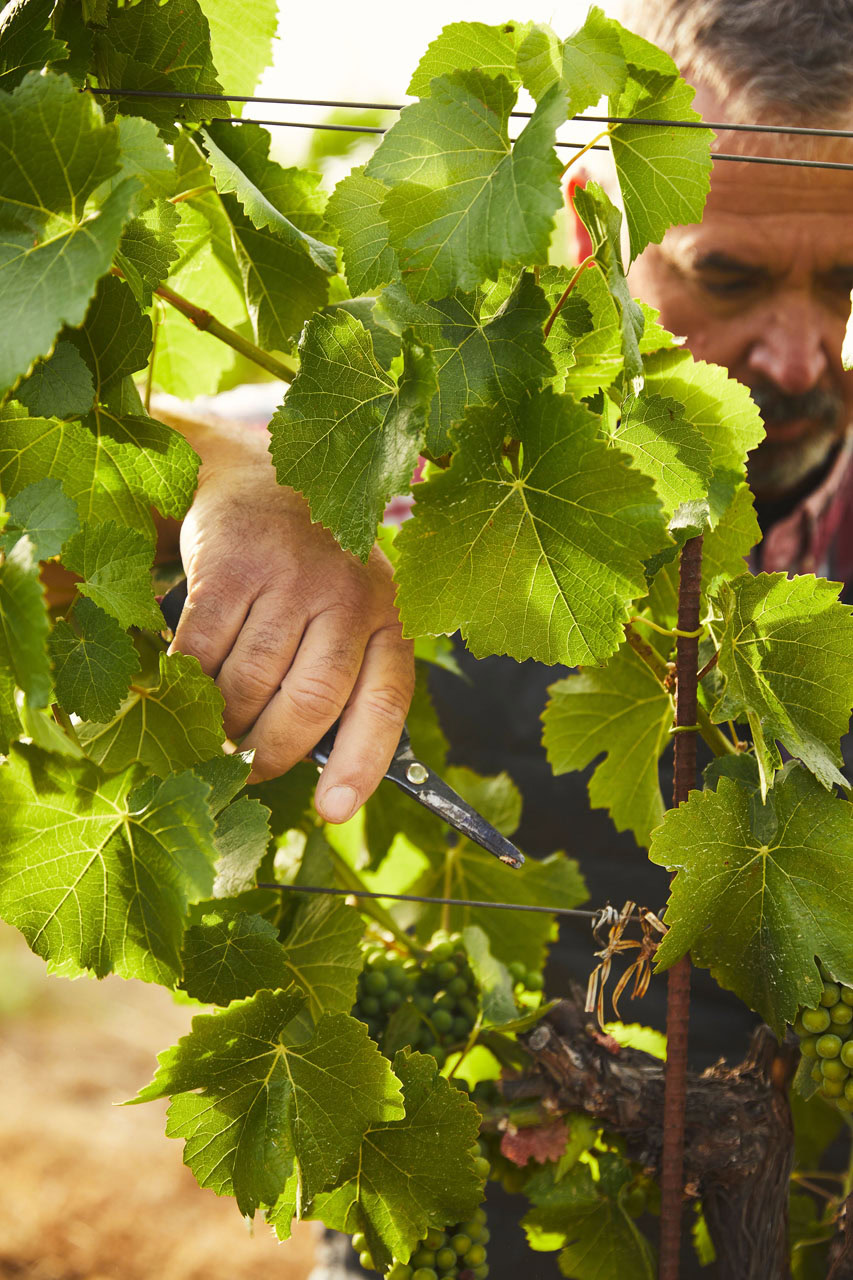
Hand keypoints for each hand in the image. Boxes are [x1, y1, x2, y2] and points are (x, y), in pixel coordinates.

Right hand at [167, 416, 413, 821]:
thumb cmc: (311, 571)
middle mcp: (346, 595)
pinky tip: (184, 688)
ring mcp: (289, 577)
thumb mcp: (349, 611)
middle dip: (271, 751)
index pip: (384, 703)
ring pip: (249, 683)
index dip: (360, 764)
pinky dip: (187, 681)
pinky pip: (202, 650)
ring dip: (225, 722)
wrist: (265, 477)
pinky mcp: (232, 565)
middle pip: (309, 703)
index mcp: (385, 616)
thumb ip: (344, 677)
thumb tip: (320, 772)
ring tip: (216, 730)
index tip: (333, 811)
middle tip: (247, 767)